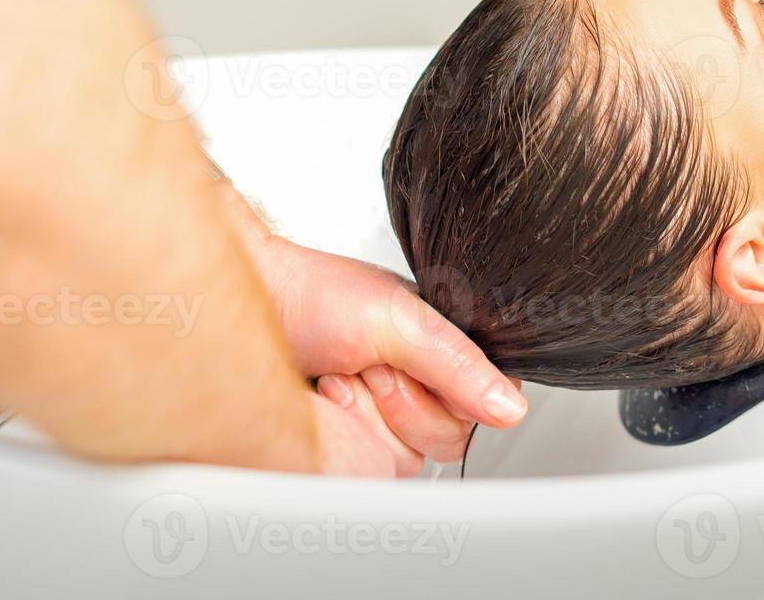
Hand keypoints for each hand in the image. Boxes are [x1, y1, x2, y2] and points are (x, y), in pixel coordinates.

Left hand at [217, 183, 526, 474]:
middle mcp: (420, 387)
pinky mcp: (352, 449)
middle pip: (450, 437)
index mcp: (442, 351)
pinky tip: (326, 401)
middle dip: (402, 399)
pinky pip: (374, 469)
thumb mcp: (399, 318)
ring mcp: (384, 421)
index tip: (408, 363)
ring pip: (411, 458)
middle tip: (368, 363)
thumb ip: (458, 363)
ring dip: (369, 414)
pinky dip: (347, 430)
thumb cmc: (314, 295)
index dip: (445, 390)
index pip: (486, 401)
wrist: (254, 307)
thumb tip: (509, 407)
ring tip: (342, 376)